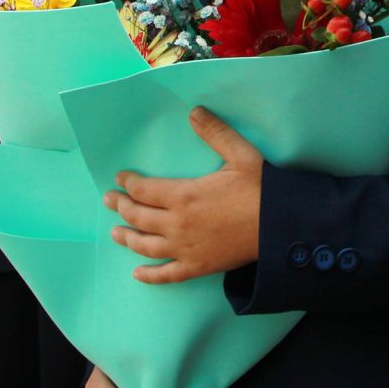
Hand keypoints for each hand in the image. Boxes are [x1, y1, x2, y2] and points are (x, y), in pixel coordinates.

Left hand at [106, 107, 261, 284]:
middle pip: (139, 217)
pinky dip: (149, 276)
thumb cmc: (260, 189)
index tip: (120, 178)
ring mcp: (185, 248)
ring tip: (115, 233)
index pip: (145, 190)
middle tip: (109, 200)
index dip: (129, 183)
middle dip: (121, 207)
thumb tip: (194, 111)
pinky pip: (167, 275)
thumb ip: (215, 133)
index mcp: (184, 195)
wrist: (279, 226)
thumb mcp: (240, 154)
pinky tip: (137, 274)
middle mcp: (177, 224)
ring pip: (146, 246)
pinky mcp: (197, 266)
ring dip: (127, 238)